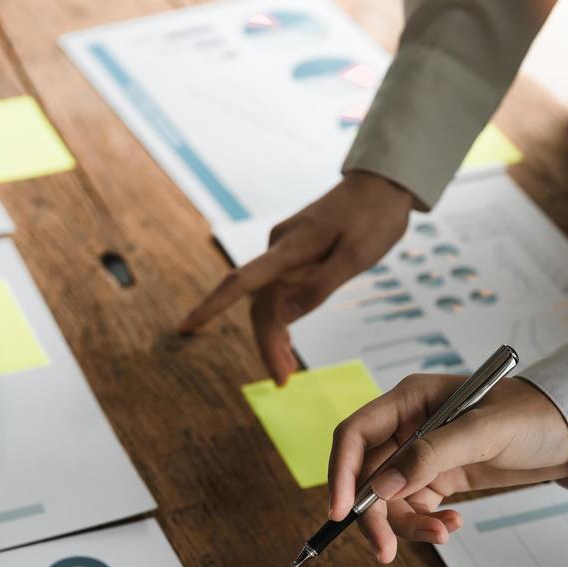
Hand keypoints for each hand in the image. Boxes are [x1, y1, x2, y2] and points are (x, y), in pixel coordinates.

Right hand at [179, 171, 416, 383]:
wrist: (381, 184)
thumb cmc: (373, 218)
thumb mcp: (356, 256)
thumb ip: (320, 286)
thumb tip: (284, 318)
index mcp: (292, 248)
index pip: (242, 280)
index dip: (212, 305)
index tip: (186, 326)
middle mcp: (280, 248)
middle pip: (260, 303)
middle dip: (266, 343)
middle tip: (282, 382)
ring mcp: (286, 250)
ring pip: (269, 300)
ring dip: (274, 336)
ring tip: (286, 373)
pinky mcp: (295, 252)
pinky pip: (280, 290)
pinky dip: (282, 318)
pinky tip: (286, 341)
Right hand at [328, 375, 567, 561]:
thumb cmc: (532, 416)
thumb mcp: (484, 432)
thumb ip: (431, 456)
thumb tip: (381, 488)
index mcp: (409, 399)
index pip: (356, 435)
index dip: (341, 472)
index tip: (342, 512)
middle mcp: (407, 426)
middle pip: (367, 476)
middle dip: (375, 514)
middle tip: (386, 550)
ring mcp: (421, 454)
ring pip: (390, 500)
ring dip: (409, 523)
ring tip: (444, 533)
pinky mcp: (437, 478)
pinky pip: (415, 508)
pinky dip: (428, 523)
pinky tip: (454, 525)